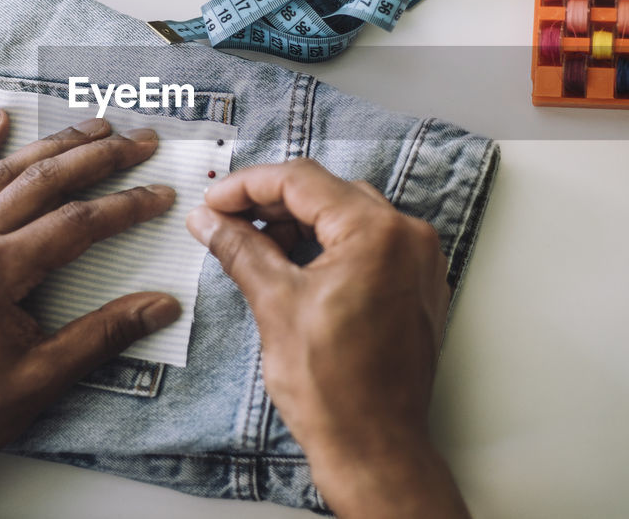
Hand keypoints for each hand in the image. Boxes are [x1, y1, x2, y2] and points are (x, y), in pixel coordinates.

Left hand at [0, 110, 180, 518]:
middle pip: (42, 181)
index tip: (161, 196)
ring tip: (92, 126)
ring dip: (51, 144)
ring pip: (3, 173)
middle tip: (140, 141)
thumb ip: (105, 333)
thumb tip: (162, 306)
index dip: (125, 207)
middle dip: (97, 156)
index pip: (75, 223)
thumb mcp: (45, 377)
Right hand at [186, 159, 467, 518]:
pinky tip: (293, 263)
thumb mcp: (274, 304)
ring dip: (299, 224)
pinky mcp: (417, 285)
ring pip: (348, 216)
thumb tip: (209, 221)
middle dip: (271, 204)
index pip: (302, 181)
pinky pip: (369, 244)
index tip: (214, 202)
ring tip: (255, 246)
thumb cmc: (335, 389)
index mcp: (377, 233)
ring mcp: (418, 262)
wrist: (375, 448)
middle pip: (328, 193)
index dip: (248, 186)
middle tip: (226, 221)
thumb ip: (240, 248)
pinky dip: (329, 246)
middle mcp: (408, 237)